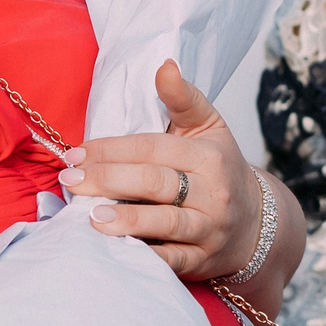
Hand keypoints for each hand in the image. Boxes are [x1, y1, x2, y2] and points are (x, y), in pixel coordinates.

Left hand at [61, 60, 261, 278]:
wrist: (255, 223)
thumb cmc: (219, 168)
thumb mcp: (209, 127)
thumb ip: (183, 98)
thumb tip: (164, 65)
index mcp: (208, 155)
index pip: (153, 148)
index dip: (112, 149)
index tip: (75, 152)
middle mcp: (212, 192)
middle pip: (155, 182)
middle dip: (108, 180)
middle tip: (70, 179)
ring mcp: (209, 228)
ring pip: (165, 222)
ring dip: (127, 220)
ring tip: (91, 216)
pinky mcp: (202, 260)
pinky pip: (172, 260)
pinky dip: (145, 256)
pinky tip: (117, 249)